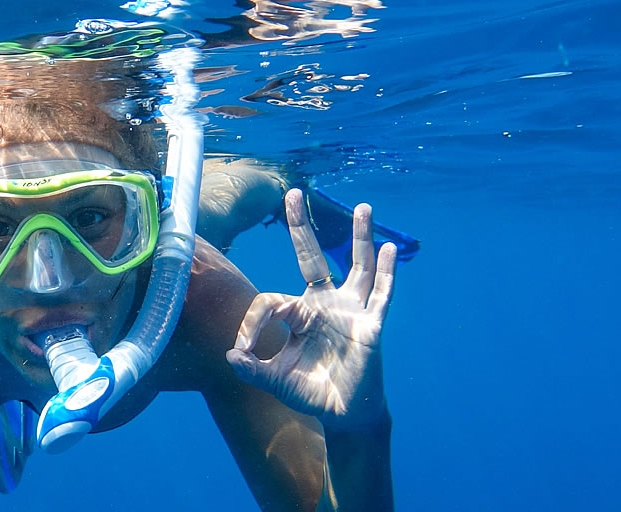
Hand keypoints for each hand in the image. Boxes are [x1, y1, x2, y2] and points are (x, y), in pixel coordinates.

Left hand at [229, 189, 398, 427]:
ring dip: (360, 237)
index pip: (271, 301)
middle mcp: (323, 304)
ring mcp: (350, 311)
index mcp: (297, 314)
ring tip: (363, 207)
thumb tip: (231, 354)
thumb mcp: (275, 380)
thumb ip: (253, 370)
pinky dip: (387, 272)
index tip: (243, 349)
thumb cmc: (310, 392)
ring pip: (356, 266)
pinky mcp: (371, 324)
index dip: (253, 322)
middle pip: (311, 257)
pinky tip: (390, 250)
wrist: (343, 413)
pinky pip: (382, 294)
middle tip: (291, 193)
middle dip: (300, 227)